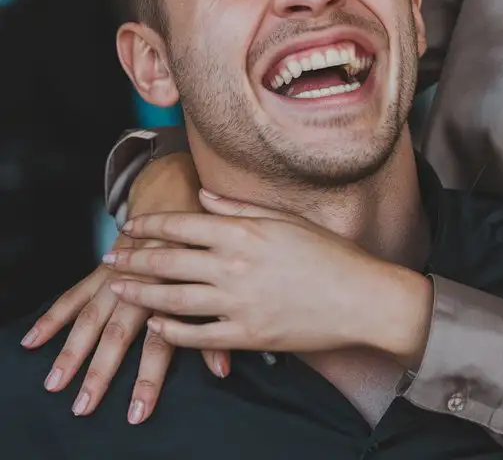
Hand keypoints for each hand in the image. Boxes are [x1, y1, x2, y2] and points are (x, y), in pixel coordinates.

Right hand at [21, 153, 229, 423]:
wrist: (179, 197)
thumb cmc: (204, 247)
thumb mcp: (217, 281)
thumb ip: (217, 326)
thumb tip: (223, 370)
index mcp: (174, 290)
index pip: (161, 342)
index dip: (149, 377)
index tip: (137, 410)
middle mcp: (144, 283)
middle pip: (119, 332)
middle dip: (101, 370)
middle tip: (85, 405)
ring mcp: (120, 275)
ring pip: (92, 315)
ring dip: (72, 350)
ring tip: (55, 382)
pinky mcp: (104, 268)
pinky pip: (75, 293)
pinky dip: (53, 316)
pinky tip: (33, 340)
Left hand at [105, 194, 433, 365]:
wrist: (360, 297)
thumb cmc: (329, 253)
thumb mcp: (287, 220)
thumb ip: (240, 208)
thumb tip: (203, 197)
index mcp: (245, 232)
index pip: (183, 224)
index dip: (151, 224)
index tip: (130, 225)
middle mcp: (234, 266)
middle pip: (169, 261)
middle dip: (134, 259)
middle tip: (111, 258)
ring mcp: (238, 303)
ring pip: (174, 300)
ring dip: (142, 295)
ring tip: (119, 291)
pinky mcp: (246, 336)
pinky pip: (197, 336)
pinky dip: (171, 333)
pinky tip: (156, 328)